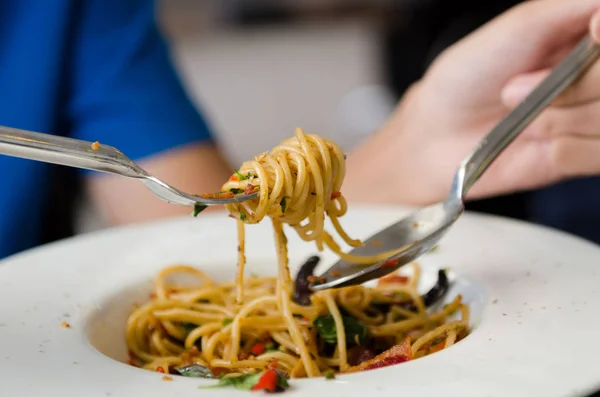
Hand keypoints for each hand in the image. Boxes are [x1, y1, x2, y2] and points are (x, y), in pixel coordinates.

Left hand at [345, 0, 599, 205]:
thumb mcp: (520, 26)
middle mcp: (598, 78)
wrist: (438, 132)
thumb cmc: (470, 73)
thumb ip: (573, 7)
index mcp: (591, 36)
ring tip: (525, 116)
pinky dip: (566, 149)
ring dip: (561, 119)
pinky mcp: (586, 157)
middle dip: (577, 87)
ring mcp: (595, 118)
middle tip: (516, 88)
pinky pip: (597, 154)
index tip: (592, 31)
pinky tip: (538, 142)